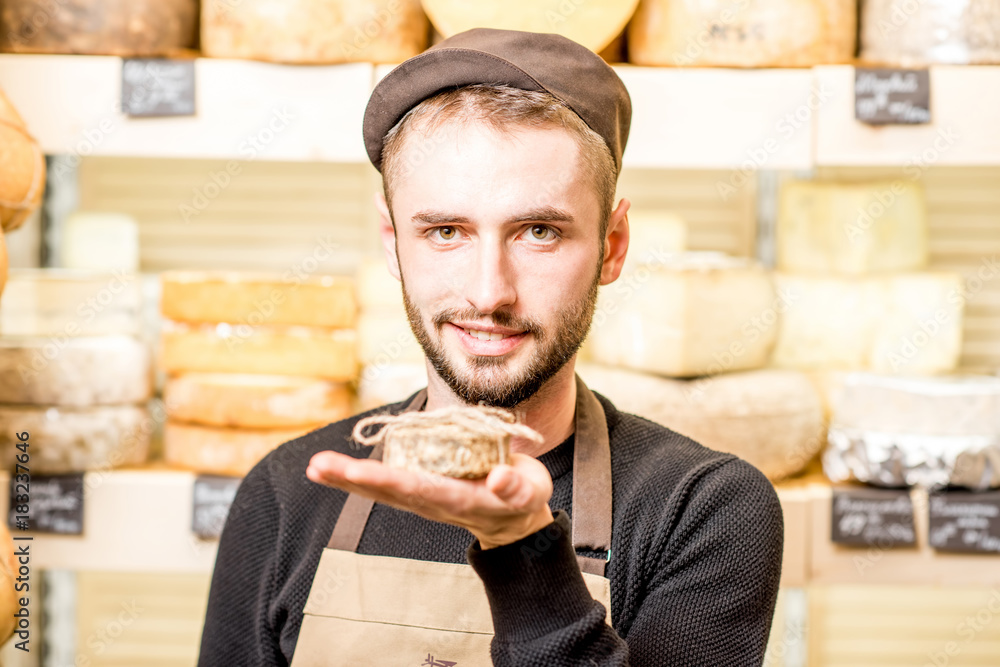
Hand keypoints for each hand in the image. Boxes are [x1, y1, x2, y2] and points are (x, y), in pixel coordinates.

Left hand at [306, 451, 554, 548]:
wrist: (516, 518)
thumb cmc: (523, 500)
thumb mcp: (529, 493)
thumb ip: (515, 487)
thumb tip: (497, 478)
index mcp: (458, 499)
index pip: (417, 487)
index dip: (386, 479)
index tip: (357, 473)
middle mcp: (433, 500)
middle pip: (387, 490)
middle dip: (353, 479)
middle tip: (320, 467)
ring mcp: (423, 496)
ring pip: (380, 487)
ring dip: (346, 478)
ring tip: (316, 467)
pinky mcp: (420, 488)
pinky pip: (384, 481)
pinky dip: (356, 476)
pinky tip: (332, 468)